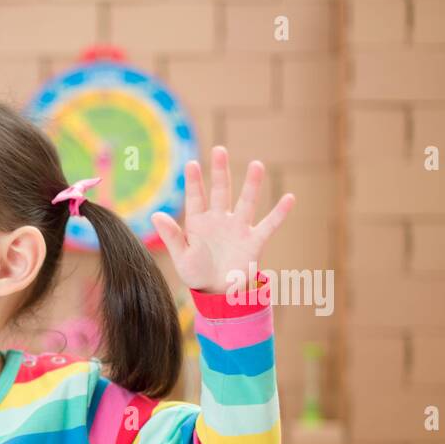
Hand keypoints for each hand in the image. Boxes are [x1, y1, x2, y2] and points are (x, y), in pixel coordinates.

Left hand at [150, 145, 295, 294]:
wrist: (217, 293)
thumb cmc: (196, 273)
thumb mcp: (181, 257)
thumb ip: (171, 236)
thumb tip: (155, 215)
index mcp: (198, 223)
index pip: (195, 198)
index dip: (193, 182)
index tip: (190, 163)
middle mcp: (219, 220)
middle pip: (220, 191)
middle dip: (220, 172)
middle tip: (219, 150)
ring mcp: (238, 228)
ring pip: (246, 202)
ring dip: (251, 185)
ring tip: (256, 165)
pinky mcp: (254, 241)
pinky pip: (268, 225)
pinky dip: (279, 213)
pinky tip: (289, 198)